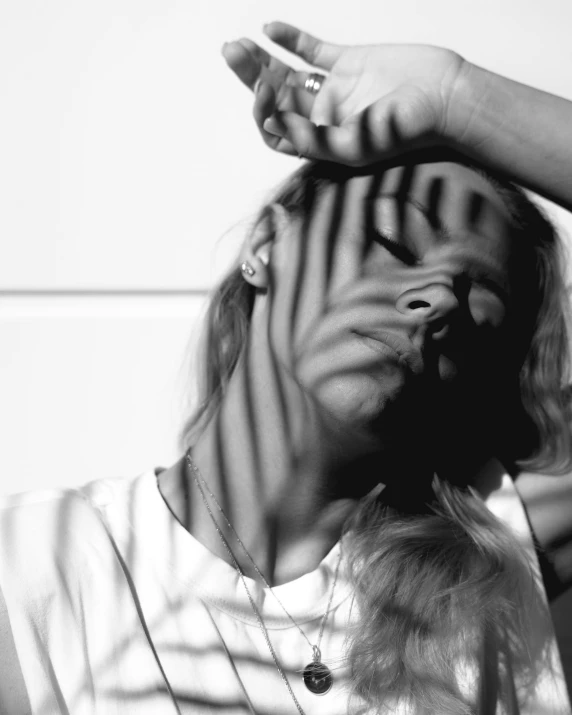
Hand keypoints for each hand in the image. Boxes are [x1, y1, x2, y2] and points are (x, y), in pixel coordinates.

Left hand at [222, 22, 466, 164]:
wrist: (445, 97)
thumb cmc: (405, 130)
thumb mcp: (353, 144)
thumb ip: (311, 138)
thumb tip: (269, 125)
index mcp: (319, 142)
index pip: (276, 131)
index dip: (263, 113)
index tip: (264, 92)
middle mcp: (321, 117)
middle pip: (275, 99)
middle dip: (251, 77)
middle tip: (231, 52)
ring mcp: (333, 88)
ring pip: (287, 73)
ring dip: (262, 59)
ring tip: (237, 44)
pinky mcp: (348, 61)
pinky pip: (313, 50)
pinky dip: (292, 39)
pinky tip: (270, 29)